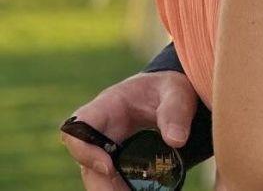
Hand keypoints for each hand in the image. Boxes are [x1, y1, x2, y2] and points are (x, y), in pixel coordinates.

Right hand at [61, 71, 195, 190]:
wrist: (170, 94)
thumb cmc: (168, 88)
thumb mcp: (177, 92)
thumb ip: (176, 112)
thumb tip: (176, 141)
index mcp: (108, 106)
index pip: (77, 127)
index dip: (84, 150)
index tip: (108, 167)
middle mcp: (101, 130)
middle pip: (85, 161)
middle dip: (101, 184)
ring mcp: (106, 146)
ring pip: (97, 176)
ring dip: (111, 190)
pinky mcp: (117, 160)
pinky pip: (112, 180)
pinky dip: (121, 189)